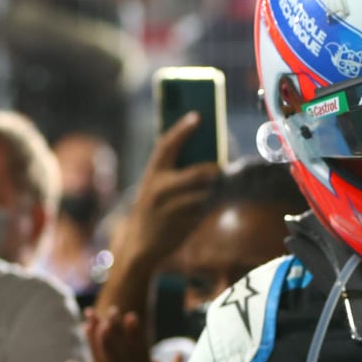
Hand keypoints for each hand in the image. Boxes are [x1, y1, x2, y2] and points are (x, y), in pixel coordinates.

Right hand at [111, 113, 220, 267]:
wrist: (140, 246)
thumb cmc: (152, 210)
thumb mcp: (153, 187)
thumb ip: (172, 172)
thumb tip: (206, 157)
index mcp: (151, 175)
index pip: (166, 146)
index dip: (181, 130)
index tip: (197, 116)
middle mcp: (160, 190)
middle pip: (199, 173)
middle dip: (214, 170)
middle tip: (221, 168)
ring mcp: (172, 208)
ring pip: (206, 193)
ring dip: (214, 190)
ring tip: (216, 189)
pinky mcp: (184, 223)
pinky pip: (206, 209)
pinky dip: (209, 206)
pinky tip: (205, 207)